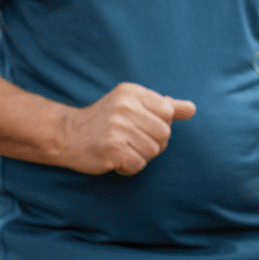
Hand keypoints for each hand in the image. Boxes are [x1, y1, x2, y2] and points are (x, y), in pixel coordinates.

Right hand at [54, 82, 195, 175]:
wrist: (66, 135)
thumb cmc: (106, 120)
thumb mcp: (133, 104)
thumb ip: (164, 106)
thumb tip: (192, 109)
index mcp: (133, 92)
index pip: (168, 112)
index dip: (160, 125)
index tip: (142, 127)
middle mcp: (126, 107)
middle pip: (164, 133)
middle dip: (153, 143)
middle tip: (132, 142)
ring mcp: (118, 128)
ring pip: (153, 151)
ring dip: (141, 156)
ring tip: (123, 149)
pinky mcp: (111, 149)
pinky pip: (138, 164)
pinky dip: (130, 167)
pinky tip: (117, 160)